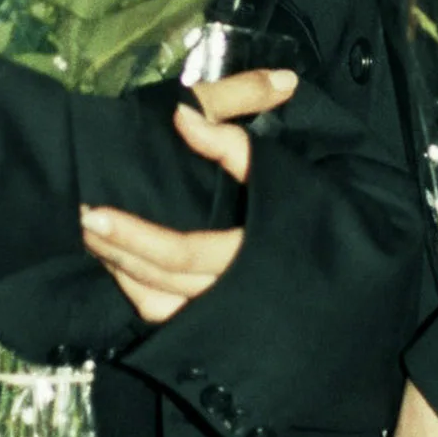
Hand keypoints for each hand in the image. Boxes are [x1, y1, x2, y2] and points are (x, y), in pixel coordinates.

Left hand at [79, 69, 294, 320]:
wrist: (358, 252)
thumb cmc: (315, 202)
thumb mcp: (279, 164)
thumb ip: (232, 139)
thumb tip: (181, 117)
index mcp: (251, 253)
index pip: (183, 251)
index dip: (135, 235)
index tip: (92, 212)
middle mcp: (236, 292)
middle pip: (162, 278)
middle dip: (117, 249)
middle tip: (79, 219)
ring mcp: (227, 311)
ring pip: (162, 302)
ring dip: (124, 271)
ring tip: (94, 239)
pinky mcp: (219, 319)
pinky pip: (170, 317)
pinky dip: (141, 293)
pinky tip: (122, 268)